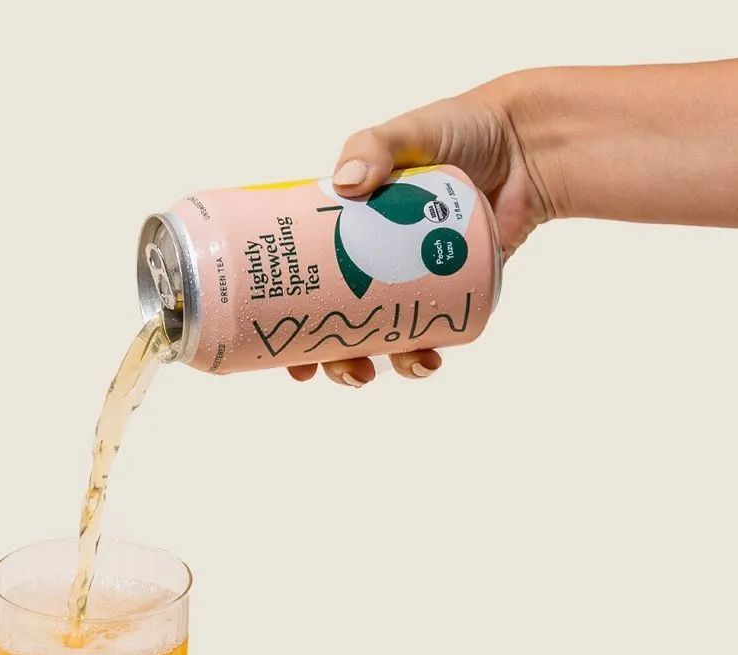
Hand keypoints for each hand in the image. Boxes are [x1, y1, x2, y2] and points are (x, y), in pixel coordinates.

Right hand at [289, 73, 552, 386]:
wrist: (526, 145)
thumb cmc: (458, 130)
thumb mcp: (406, 133)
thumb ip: (374, 146)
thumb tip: (348, 185)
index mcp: (346, 228)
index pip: (305, 277)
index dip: (287, 317)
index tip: (280, 348)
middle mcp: (373, 260)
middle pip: (339, 319)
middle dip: (330, 355)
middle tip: (330, 370)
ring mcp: (411, 279)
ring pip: (384, 335)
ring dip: (379, 362)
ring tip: (380, 371)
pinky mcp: (452, 289)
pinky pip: (431, 329)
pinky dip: (424, 352)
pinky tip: (428, 362)